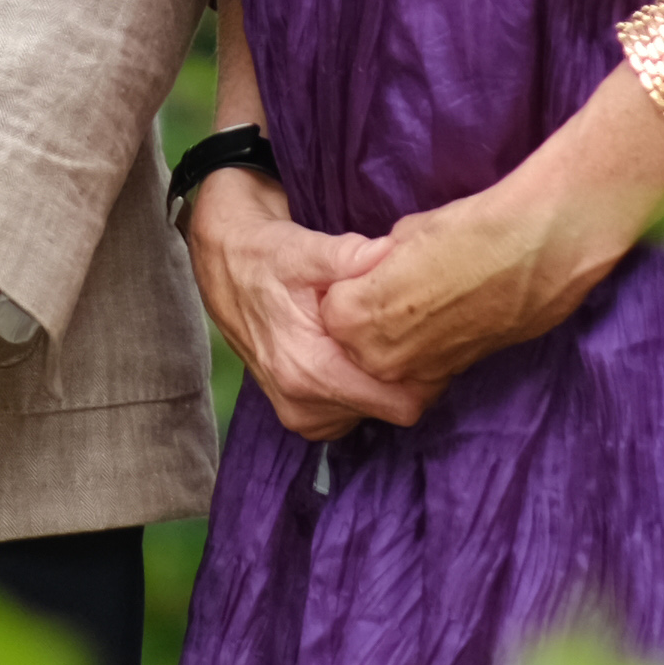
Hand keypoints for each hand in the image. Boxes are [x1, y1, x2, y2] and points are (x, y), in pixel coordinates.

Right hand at [182, 168, 431, 441]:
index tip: (437, 337)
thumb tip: (391, 253)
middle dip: (410, 373)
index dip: (428, 372)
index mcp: (307, 371)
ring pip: (376, 413)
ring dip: (387, 380)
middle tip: (416, 328)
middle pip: (393, 409)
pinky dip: (365, 386)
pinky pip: (355, 412)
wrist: (226, 267)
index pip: (398, 402)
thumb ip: (352, 256)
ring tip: (385, 334)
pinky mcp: (301, 415)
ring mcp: (300, 415)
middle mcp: (302, 405)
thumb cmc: (268, 256)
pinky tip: (361, 350)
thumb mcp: (307, 248)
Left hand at [319, 72, 663, 400]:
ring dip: (394, 336)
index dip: (350, 286)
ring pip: (386, 362)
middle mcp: (382, 358)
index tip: (366, 268)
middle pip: (352, 344)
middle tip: (395, 284)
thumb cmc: (472, 229)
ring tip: (424, 299)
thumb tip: (377, 268)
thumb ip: (378, 262)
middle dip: (366, 317)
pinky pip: (421, 368)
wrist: (542, 250)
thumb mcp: (406, 234)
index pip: (329, 310)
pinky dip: (424, 347)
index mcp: (359, 316)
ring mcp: (420, 373)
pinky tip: (445, 314)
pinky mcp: (454, 377)